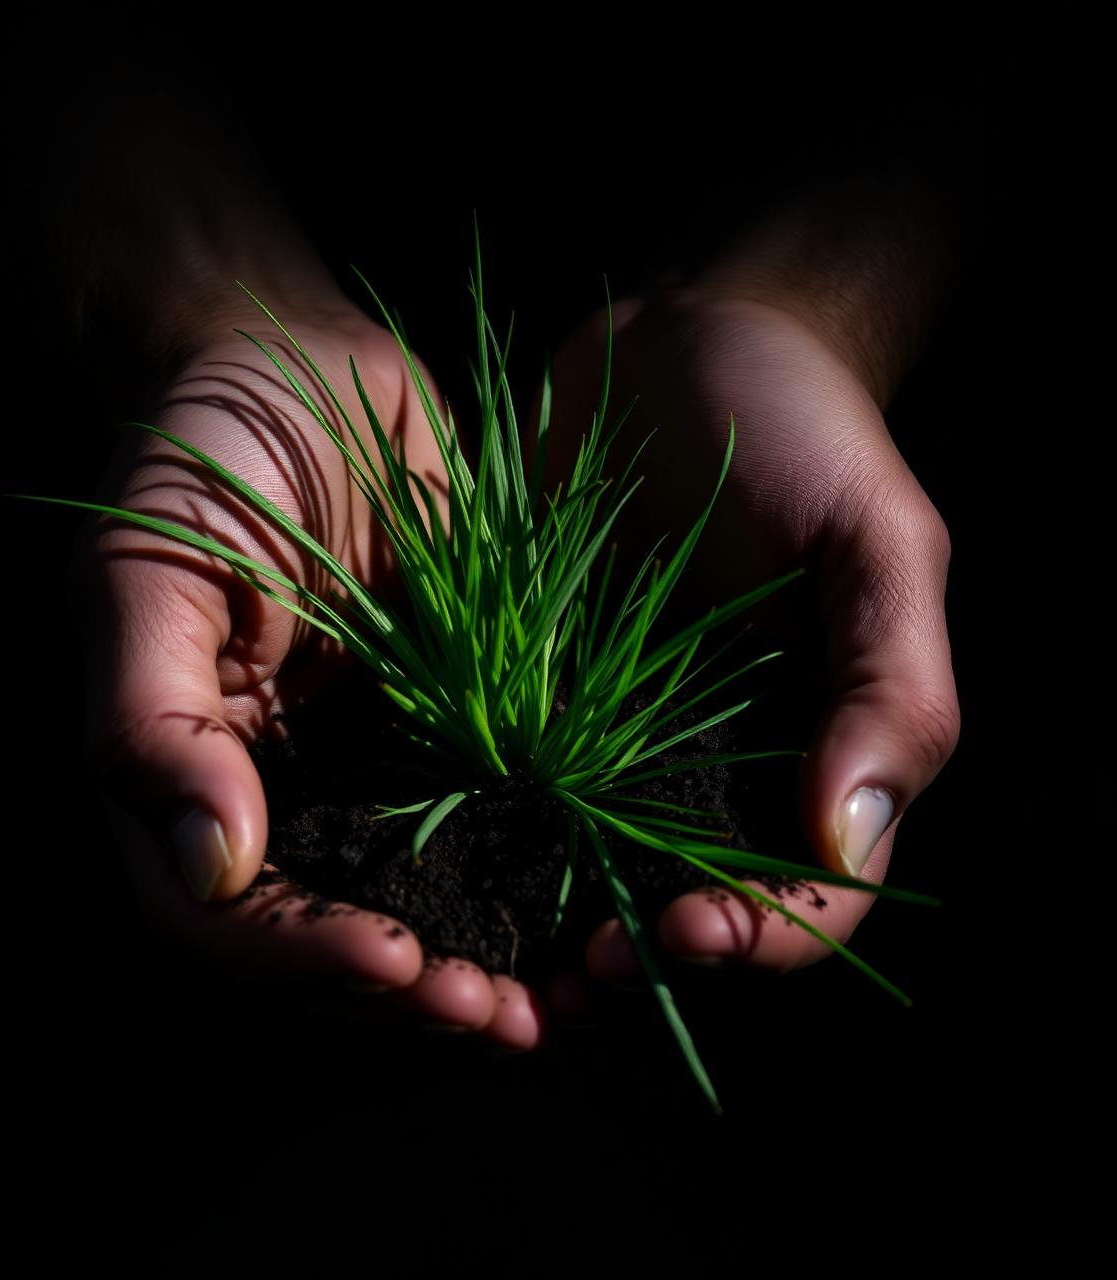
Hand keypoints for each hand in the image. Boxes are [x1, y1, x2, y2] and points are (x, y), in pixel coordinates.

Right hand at [74, 297, 548, 1047]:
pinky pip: (491, 830)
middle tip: (506, 1019)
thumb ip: (146, 716)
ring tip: (563, 1003)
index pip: (224, 916)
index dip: (302, 957)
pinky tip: (595, 913)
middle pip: (327, 940)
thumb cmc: (208, 452)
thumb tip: (206, 869)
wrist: (313, 368)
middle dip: (411, 993)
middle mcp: (275, 795)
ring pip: (418, 906)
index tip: (399, 968)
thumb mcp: (146, 562)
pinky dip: (536, 884)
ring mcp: (366, 770)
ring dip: (485, 965)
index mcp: (187, 774)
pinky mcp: (451, 734)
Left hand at [544, 289, 959, 979]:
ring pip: (590, 871)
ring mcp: (620, 737)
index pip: (810, 894)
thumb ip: (888, 684)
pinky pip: (509, 787)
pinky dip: (484, 839)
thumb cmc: (798, 425)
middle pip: (691, 907)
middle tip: (564, 980)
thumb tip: (844, 843)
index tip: (681, 936)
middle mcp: (720, 766)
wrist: (676, 341)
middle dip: (635, 959)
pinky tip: (438, 862)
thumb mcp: (874, 536)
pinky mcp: (534, 695)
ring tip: (493, 956)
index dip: (758, 940)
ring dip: (548, 927)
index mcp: (820, 749)